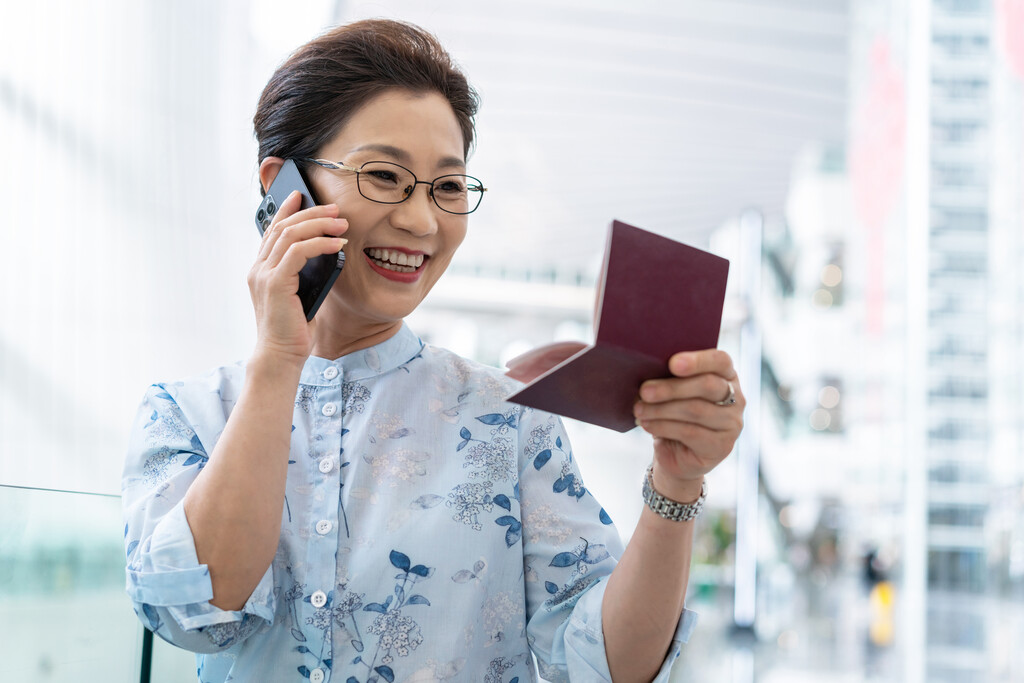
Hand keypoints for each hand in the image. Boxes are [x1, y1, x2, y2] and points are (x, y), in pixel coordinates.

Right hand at [247, 191, 347, 366]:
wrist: (281, 355)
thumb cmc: (293, 329)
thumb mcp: (300, 294)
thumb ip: (304, 273)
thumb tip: (326, 250)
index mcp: (261, 270)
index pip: (272, 230)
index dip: (286, 210)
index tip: (302, 195)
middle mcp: (258, 269)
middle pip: (283, 227)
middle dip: (311, 214)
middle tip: (336, 210)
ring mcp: (263, 275)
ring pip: (290, 235)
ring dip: (319, 225)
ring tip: (342, 224)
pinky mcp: (275, 283)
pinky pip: (298, 252)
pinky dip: (319, 244)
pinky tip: (337, 244)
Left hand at [633, 349, 743, 500]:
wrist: (676, 453)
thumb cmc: (673, 413)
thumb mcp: (673, 391)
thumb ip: (670, 377)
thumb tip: (647, 368)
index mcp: (726, 375)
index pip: (721, 361)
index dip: (698, 360)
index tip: (673, 363)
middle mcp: (736, 398)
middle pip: (708, 385)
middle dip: (672, 388)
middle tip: (644, 390)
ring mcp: (732, 424)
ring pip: (696, 410)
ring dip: (661, 409)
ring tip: (639, 409)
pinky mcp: (721, 446)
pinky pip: (690, 433)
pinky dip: (663, 427)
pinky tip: (646, 424)